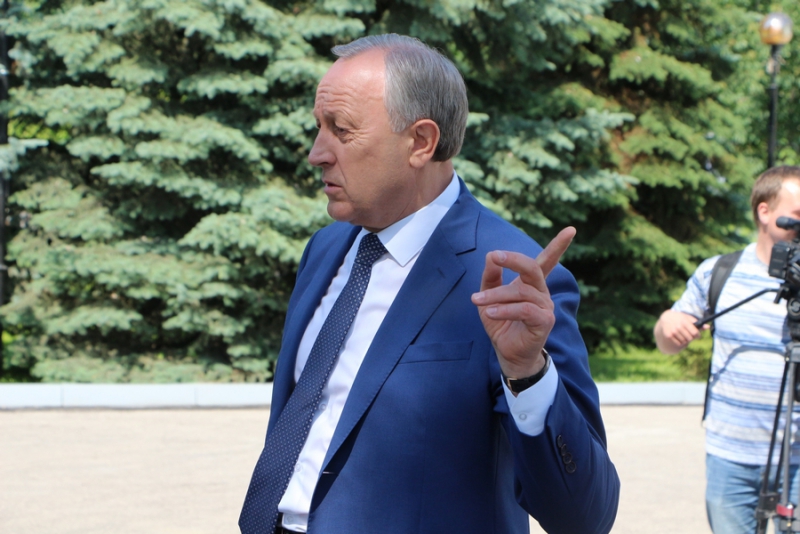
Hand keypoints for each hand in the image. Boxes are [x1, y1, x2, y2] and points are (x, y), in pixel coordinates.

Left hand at [471, 227, 575, 379]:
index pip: (547, 261)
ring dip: (496, 295)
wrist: (507, 354)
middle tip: (494, 256)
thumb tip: (491, 256)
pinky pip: (524, 309)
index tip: (571, 229)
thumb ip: (490, 278)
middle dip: (514, 259)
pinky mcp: (544, 322)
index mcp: (531, 284)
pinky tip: (490, 313)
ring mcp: (545, 307)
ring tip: (477, 301)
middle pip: (532, 268)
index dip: (558, 245)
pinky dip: (505, 309)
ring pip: (521, 292)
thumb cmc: (501, 325)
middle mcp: (542, 292)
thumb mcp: (489, 298)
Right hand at [653, 310, 706, 353]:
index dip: (697, 335)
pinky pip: (679, 343)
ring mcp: (673, 331)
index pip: (694, 332)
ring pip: (684, 341)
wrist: (666, 318)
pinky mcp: (668, 335)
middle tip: (690, 336)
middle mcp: (678, 326)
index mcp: (684, 321)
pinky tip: (679, 338)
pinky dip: (680, 342)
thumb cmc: (680, 318)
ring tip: (684, 336)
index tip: (697, 336)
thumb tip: (708, 327)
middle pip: (690, 338)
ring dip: (686, 340)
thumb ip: (697, 323)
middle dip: (691, 338)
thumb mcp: (688, 318)